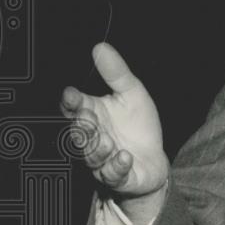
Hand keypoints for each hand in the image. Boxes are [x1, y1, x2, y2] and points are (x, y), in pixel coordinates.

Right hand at [61, 43, 169, 204]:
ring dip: (97, 148)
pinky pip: (113, 174)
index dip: (71, 102)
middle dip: (81, 127)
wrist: (154, 158)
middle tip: (87, 119)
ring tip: (105, 140)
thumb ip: (116, 73)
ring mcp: (103, 160)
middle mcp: (93, 138)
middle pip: (78, 134)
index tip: (72, 94)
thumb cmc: (138, 125)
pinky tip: (124, 156)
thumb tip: (100, 47)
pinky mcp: (119, 177)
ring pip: (92, 156)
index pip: (73, 108)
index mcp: (92, 115)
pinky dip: (117, 166)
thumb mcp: (132, 93)